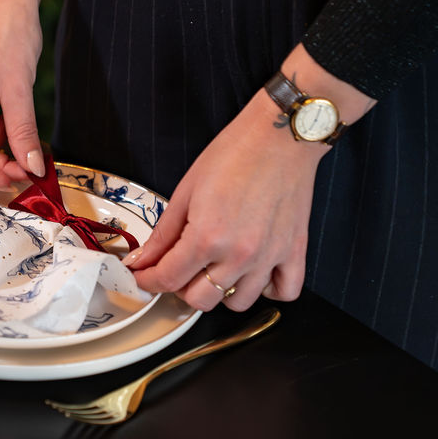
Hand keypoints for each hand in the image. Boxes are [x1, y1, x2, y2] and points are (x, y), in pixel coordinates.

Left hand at [124, 90, 326, 311]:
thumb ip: (164, 234)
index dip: (149, 281)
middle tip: (178, 268)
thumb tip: (143, 260)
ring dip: (220, 291)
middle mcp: (239, 254)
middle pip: (200, 300)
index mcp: (207, 237)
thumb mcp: (185, 191)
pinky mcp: (295, 252)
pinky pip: (283, 293)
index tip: (144, 276)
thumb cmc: (235, 154)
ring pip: (238, 303)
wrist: (280, 135)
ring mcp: (269, 257)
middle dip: (180, 287)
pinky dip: (267, 290)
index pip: (168, 279)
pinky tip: (253, 273)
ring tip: (215, 269)